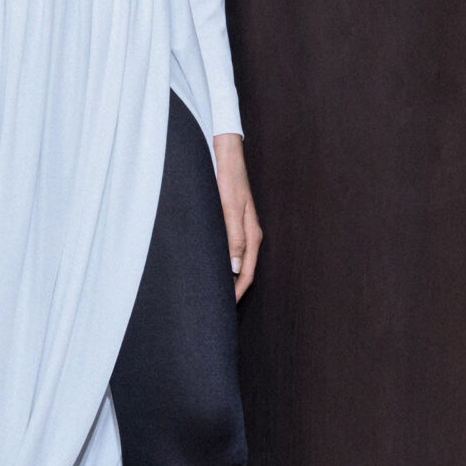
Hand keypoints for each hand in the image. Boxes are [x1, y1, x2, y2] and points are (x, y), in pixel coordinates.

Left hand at [213, 133, 261, 303]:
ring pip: (238, 261)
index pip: (247, 272)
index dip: (237, 291)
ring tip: (215, 291)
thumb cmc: (228, 181)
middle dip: (233, 289)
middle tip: (218, 305)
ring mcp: (243, 229)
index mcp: (252, 235)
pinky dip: (225, 262)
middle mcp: (250, 235)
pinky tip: (214, 265)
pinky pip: (232, 249)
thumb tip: (235, 268)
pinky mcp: (234, 222)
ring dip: (229, 277)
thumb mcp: (229, 209)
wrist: (227, 158)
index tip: (226, 307)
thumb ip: (232, 238)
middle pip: (244, 270)